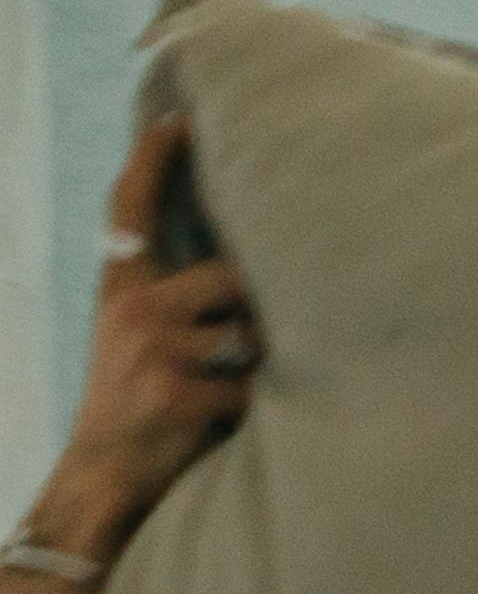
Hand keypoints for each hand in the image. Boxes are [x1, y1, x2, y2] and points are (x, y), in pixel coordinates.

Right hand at [39, 118, 256, 564]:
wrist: (103, 476)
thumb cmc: (144, 405)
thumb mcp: (146, 340)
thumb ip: (184, 300)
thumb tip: (256, 267)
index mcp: (120, 288)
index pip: (131, 210)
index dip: (153, 161)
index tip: (176, 118)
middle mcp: (131, 305)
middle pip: (232, 277)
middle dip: (253, 314)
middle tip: (235, 354)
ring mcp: (153, 344)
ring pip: (251, 332)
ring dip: (257, 365)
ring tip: (223, 394)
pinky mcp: (179, 386)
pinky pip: (256, 387)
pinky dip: (255, 410)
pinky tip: (220, 425)